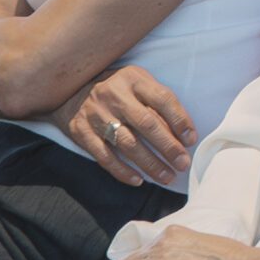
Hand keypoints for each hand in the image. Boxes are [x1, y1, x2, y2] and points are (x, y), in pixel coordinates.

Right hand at [55, 66, 197, 187]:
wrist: (68, 90)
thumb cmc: (116, 88)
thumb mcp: (137, 82)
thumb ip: (157, 101)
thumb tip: (184, 132)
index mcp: (134, 79)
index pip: (163, 99)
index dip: (180, 120)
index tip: (191, 139)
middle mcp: (114, 95)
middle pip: (147, 124)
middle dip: (168, 147)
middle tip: (183, 163)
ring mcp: (96, 114)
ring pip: (128, 144)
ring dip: (150, 164)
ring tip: (167, 177)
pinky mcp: (81, 132)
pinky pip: (104, 156)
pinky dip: (122, 171)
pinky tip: (138, 180)